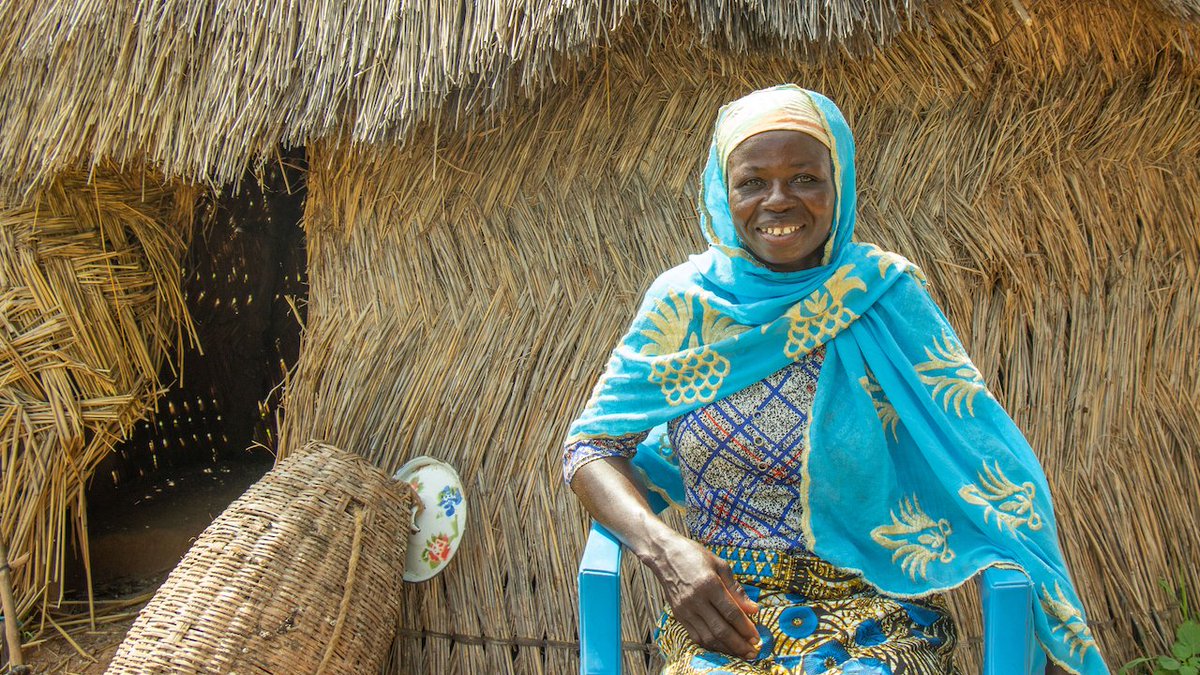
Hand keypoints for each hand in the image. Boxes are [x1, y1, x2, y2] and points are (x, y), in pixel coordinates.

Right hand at [641, 533, 760, 659]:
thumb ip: (736, 589)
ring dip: (726, 648)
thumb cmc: (694, 556)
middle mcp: (696, 600)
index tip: (757, 637)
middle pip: (720, 630)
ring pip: (708, 637)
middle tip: (753, 652)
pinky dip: (710, 645)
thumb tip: (753, 609)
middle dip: (739, 644)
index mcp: (709, 584)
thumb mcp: (720, 565)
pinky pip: (695, 636)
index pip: (731, 613)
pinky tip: (722, 646)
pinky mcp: (678, 615)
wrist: (664, 555)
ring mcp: (685, 609)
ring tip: (740, 653)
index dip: (746, 628)